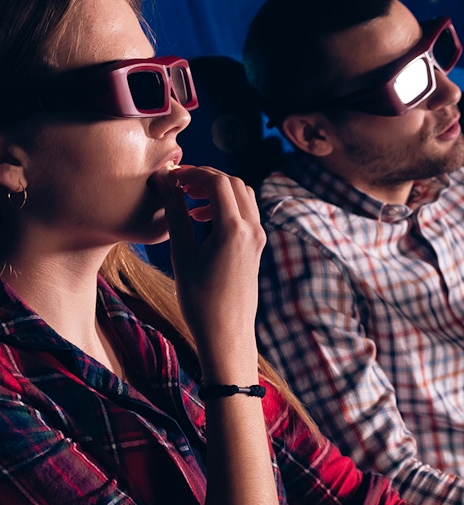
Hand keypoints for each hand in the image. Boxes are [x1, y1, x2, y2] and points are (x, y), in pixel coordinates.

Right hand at [153, 165, 265, 380]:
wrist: (226, 332)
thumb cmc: (199, 298)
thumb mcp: (181, 252)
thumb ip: (175, 213)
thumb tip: (164, 182)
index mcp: (234, 228)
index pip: (218, 181)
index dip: (192, 172)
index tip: (170, 176)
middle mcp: (253, 229)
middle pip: (233, 183)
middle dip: (205, 177)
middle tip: (177, 183)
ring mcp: (258, 238)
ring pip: (242, 196)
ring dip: (217, 190)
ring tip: (188, 199)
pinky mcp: (257, 247)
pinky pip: (245, 213)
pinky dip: (226, 205)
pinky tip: (202, 218)